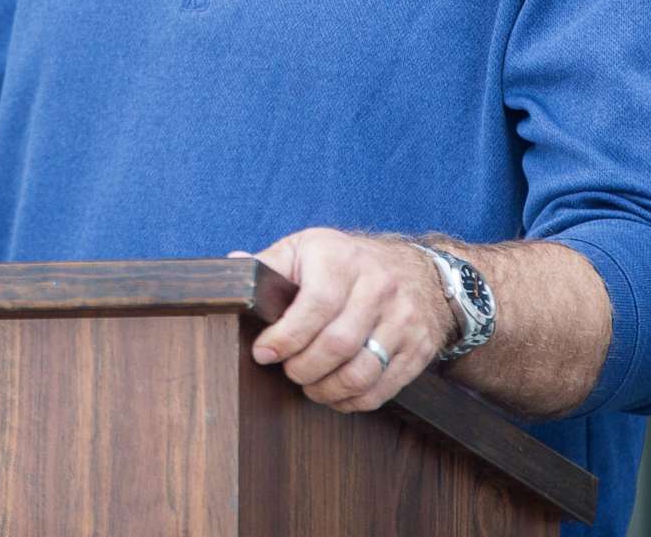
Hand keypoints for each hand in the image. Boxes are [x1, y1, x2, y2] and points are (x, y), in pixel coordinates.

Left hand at [239, 228, 451, 412]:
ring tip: (311, 385)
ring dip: (327, 390)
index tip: (264, 353)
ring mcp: (403, 318)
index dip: (286, 337)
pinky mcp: (418, 347)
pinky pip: (382, 389)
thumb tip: (232, 266)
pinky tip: (336, 392)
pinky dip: (352, 401)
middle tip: (289, 371)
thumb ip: (269, 264)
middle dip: (303, 368)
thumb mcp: (306, 249)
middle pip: (337, 344)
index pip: (315, 305)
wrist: (416, 271)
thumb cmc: (346, 263)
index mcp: (342, 259)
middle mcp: (378, 285)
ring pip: (361, 372)